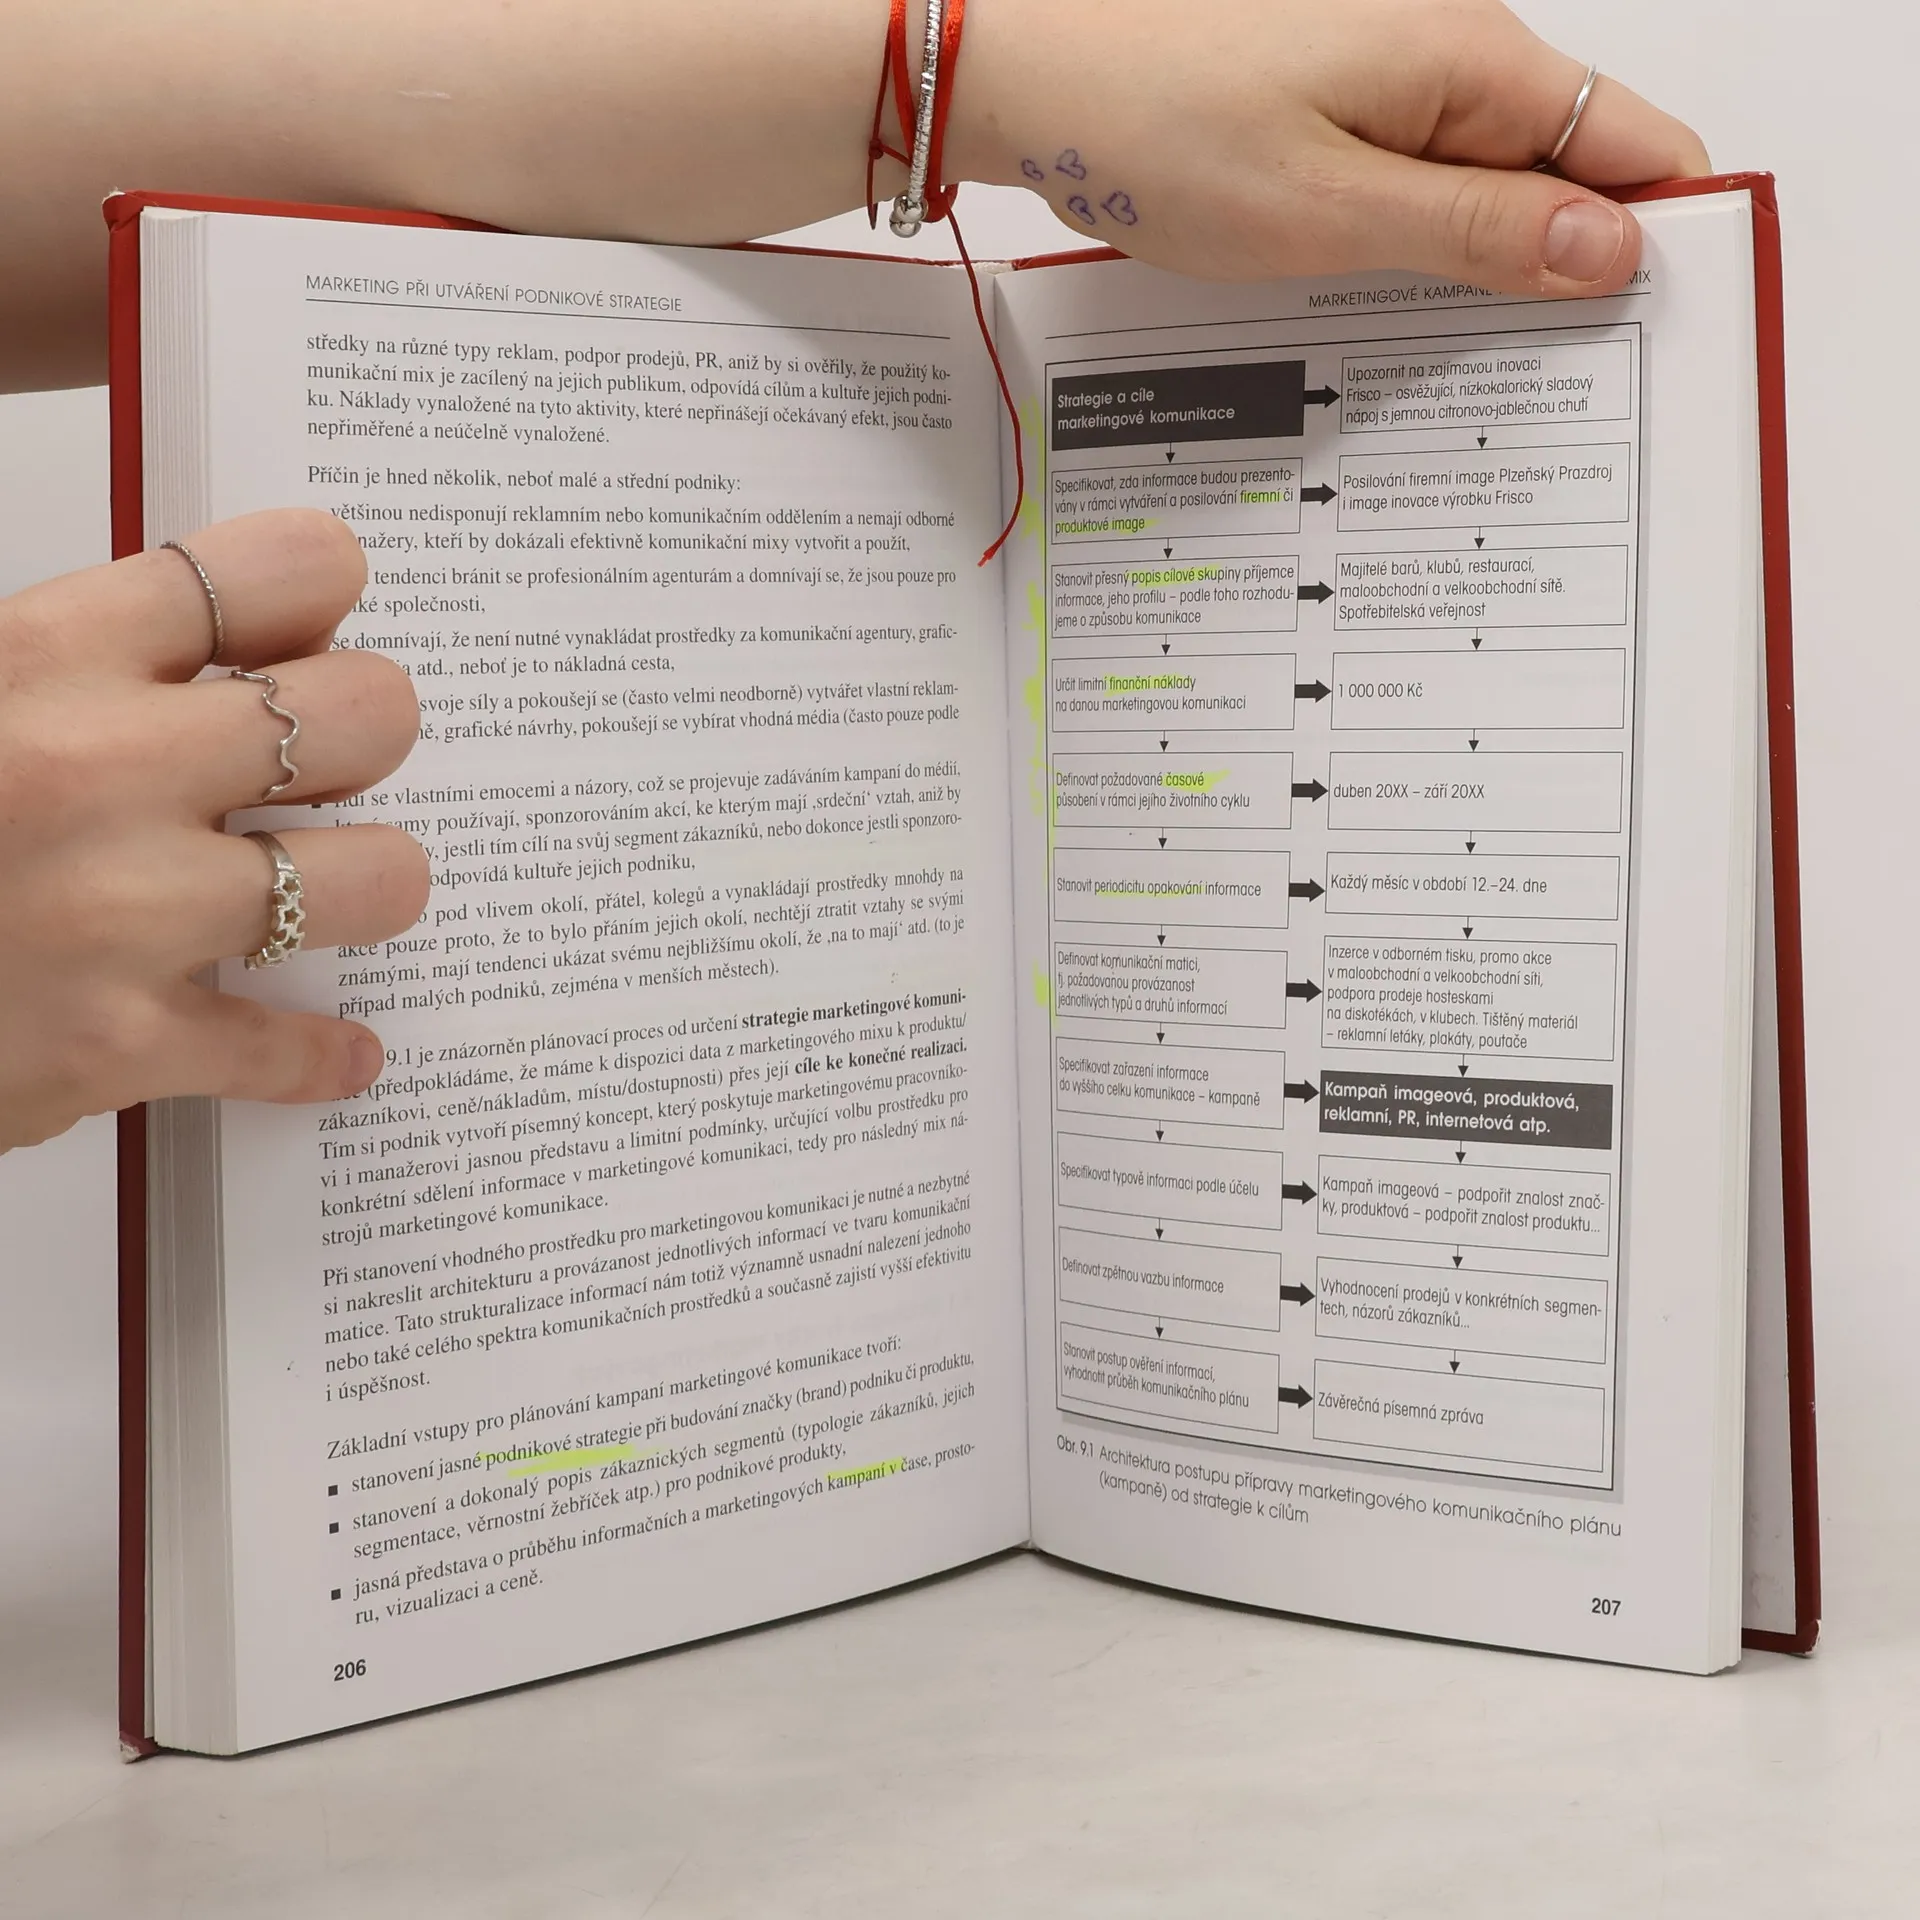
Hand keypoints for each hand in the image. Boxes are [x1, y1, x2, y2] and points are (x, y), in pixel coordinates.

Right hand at [0, 510, 427, 1151]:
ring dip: (368, 885)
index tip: (319, 619)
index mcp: (34, 657)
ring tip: (331, 889)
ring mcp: (115, 915)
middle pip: (360, 714)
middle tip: (331, 761)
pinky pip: (285, 1050)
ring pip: (372, 877)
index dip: (319, 587)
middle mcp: (93, 771)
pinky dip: (320, 1059)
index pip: (262, 572)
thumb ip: (61, 650)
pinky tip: (335, 1050)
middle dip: (366, 733)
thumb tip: (209, 626)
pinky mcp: (111, 1048)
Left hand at [957, 0, 1710, 295]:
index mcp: (1474, 63)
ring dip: (1487, 270)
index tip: (1646, 338)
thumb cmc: (1161, 128)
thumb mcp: (1330, 207)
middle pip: (1568, 171)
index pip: (1636, 144)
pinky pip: (1418, 182)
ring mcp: (1393, 78)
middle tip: (1542, 385)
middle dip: (1570, 271)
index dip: (1658, 238)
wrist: (1035, 74)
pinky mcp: (1341, 107)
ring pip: (1488, 186)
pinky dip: (1419, 246)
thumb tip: (1612, 248)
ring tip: (1462, 363)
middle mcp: (1451, 55)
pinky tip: (1388, 306)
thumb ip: (1476, 232)